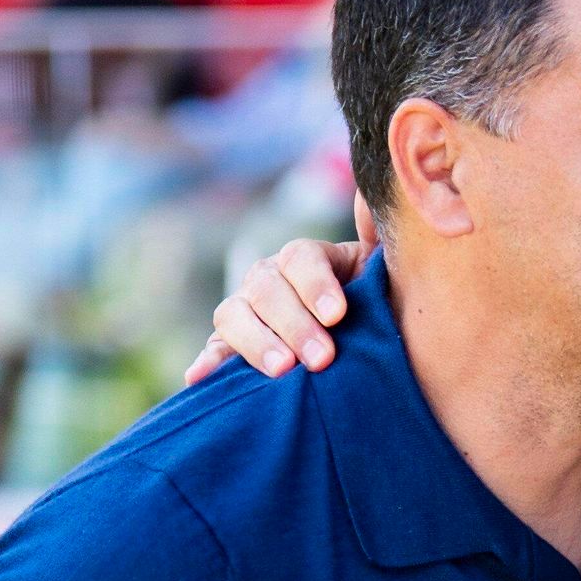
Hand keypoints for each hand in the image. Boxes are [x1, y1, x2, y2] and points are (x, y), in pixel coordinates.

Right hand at [182, 193, 378, 383]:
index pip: (301, 258)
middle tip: (321, 358)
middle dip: (295, 324)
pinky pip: (214, 347)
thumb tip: (373, 203)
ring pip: (234, 314)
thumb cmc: (373, 302)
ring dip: (257, 342)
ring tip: (283, 369)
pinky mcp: (230, 342)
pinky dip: (207, 362)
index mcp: (306, 257)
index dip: (317, 284)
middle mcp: (269, 277)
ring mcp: (245, 308)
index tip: (338, 314)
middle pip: (267, 289)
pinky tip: (199, 377)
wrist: (358, 332)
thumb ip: (378, 240)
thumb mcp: (381, 272)